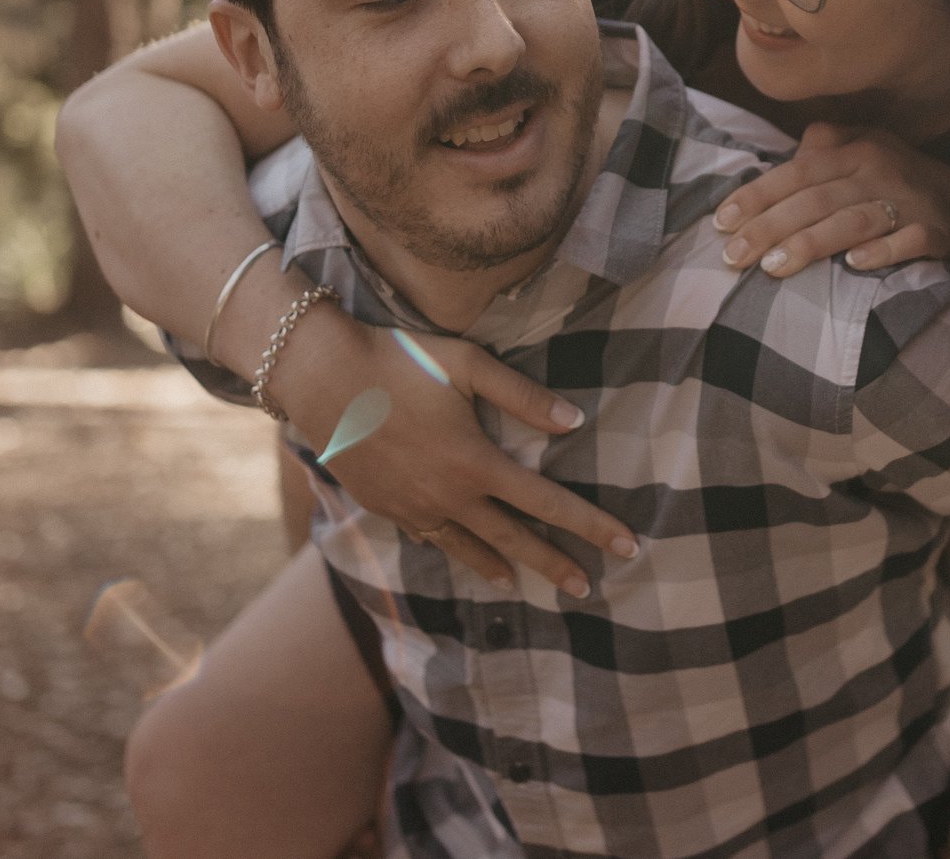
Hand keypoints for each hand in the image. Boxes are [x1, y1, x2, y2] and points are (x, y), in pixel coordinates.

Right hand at [279, 310, 638, 595]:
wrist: (322, 377)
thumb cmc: (400, 359)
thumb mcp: (468, 365)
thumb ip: (522, 396)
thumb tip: (575, 422)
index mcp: (476, 462)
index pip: (548, 503)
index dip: (591, 525)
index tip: (628, 546)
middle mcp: (449, 496)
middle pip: (515, 541)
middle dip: (555, 565)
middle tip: (587, 589)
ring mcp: (415, 508)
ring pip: (469, 549)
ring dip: (502, 568)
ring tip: (522, 585)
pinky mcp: (387, 507)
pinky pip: (431, 539)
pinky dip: (456, 551)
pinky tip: (465, 553)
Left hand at [712, 122, 949, 279]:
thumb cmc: (900, 181)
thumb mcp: (863, 151)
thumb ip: (824, 147)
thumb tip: (785, 154)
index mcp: (855, 151)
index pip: (795, 172)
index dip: (756, 196)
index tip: (721, 224)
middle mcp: (879, 170)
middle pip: (815, 198)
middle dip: (769, 227)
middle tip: (732, 257)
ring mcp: (910, 201)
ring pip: (853, 219)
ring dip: (812, 242)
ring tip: (773, 267)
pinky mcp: (938, 231)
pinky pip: (909, 240)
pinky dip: (882, 252)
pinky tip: (854, 266)